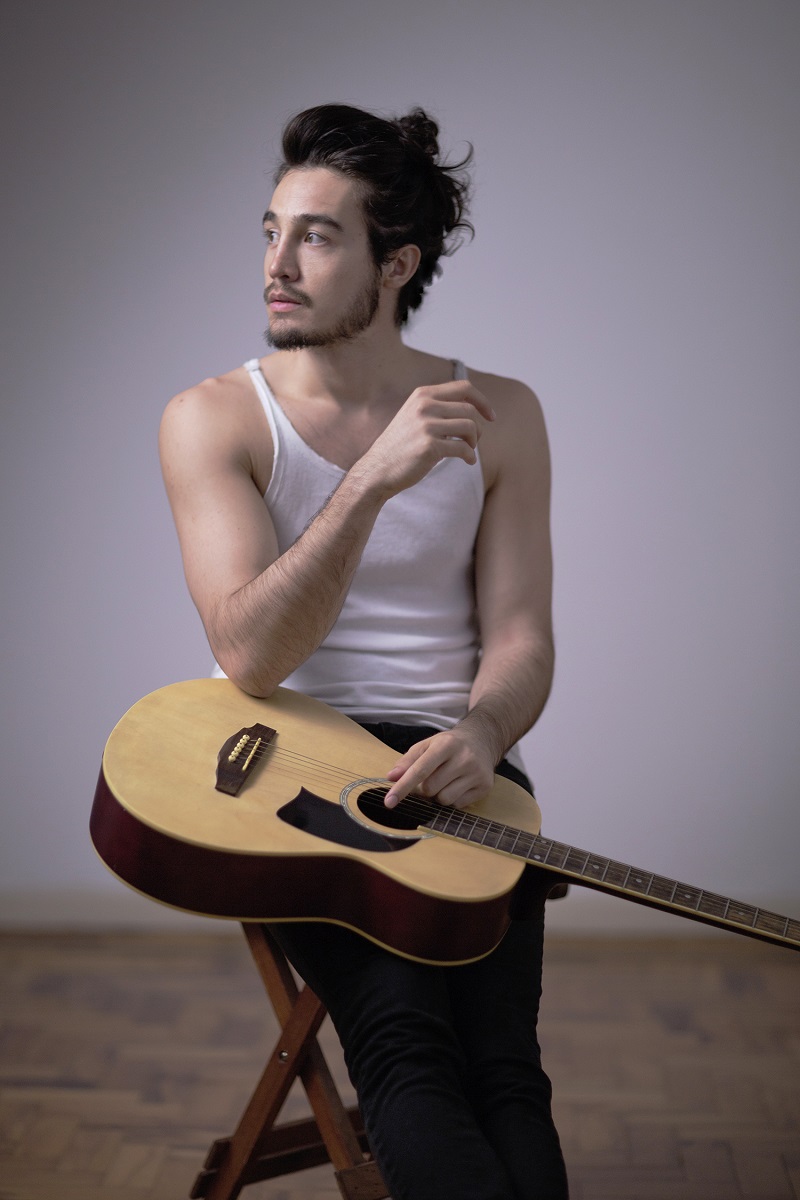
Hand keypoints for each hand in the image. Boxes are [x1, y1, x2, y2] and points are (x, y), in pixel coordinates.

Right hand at [357, 381, 494, 499]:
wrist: (377, 470)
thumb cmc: (400, 447)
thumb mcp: (415, 417)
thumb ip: (438, 408)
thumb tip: (474, 407)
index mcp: (422, 395)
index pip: (464, 387)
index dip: (482, 401)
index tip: (491, 416)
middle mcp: (424, 406)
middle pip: (470, 410)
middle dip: (479, 428)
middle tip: (473, 441)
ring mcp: (426, 426)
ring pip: (470, 427)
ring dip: (475, 442)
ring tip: (468, 450)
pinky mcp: (429, 447)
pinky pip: (463, 448)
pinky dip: (470, 456)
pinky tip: (467, 461)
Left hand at [383, 727, 495, 810]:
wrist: (482, 740)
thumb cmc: (449, 745)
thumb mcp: (427, 745)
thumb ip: (407, 760)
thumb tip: (391, 777)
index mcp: (446, 745)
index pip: (420, 770)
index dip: (402, 787)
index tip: (389, 802)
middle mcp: (464, 758)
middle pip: (430, 789)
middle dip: (425, 788)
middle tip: (432, 776)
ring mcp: (476, 773)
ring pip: (444, 800)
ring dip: (439, 795)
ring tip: (446, 780)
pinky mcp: (485, 786)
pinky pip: (458, 805)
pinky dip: (453, 799)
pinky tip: (458, 784)